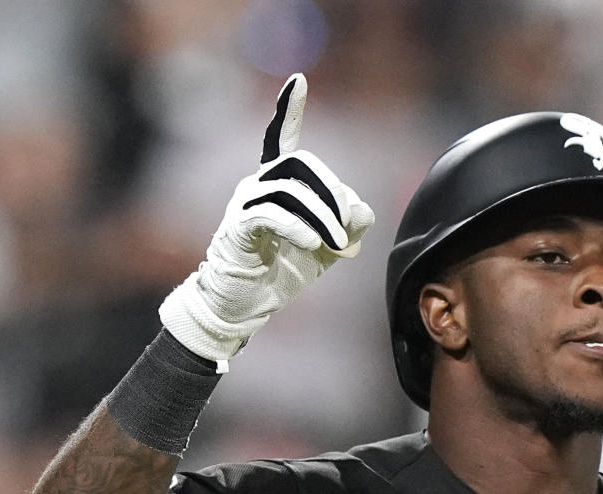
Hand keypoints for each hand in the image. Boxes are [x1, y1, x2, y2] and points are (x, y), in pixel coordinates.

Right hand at [159, 74, 374, 367]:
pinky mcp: (238, 227)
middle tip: (348, 225)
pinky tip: (312, 244)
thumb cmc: (280, 273)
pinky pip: (270, 213)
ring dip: (322, 216)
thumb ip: (347, 227)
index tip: (298, 79)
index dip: (288, 109)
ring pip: (289, 189)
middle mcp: (257, 185)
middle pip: (300, 162)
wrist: (244, 305)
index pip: (281, 138)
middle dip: (333, 190)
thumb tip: (364, 211)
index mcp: (277, 184)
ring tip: (336, 244)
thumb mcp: (325, 249)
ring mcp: (244, 203)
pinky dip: (297, 226)